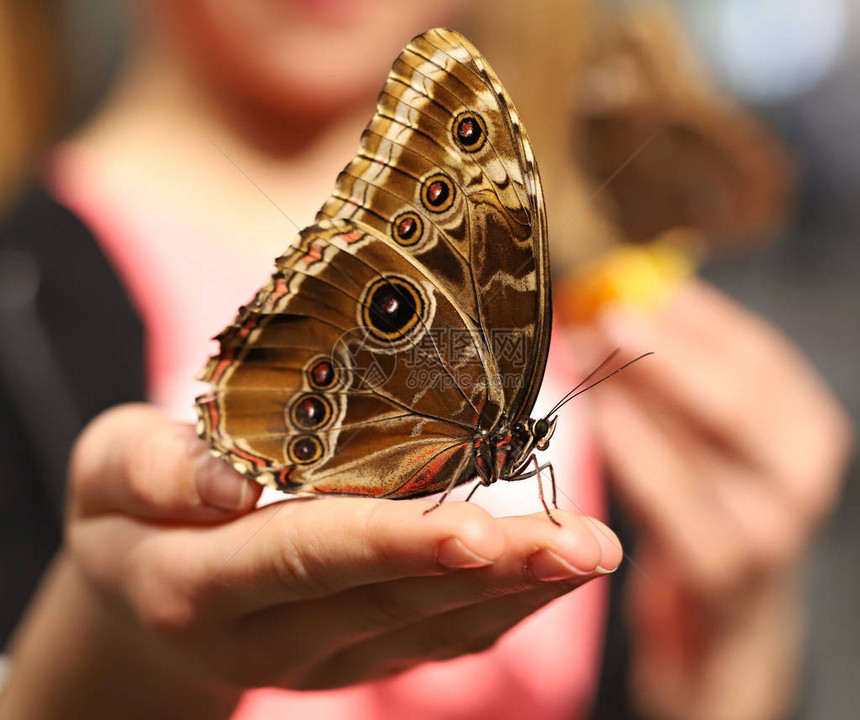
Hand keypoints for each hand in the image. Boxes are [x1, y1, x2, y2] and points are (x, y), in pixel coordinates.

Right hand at [2, 404, 620, 718]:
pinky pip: (442, 640)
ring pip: (432, 628)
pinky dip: (506, 607)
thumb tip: (230, 478)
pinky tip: (557, 572)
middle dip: (494, 570)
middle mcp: (274, 636)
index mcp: (205, 585)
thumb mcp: (106, 473)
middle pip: (393, 598)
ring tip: (593, 551)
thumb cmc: (132, 517)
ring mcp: (327, 655)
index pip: (308, 558)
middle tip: (584, 543)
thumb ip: (154, 469)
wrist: (145, 598)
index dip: (391, 544)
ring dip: (519, 591)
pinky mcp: (364, 654)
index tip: (477, 530)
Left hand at [572, 280, 852, 719]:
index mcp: (806, 429)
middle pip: (736, 397)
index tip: (642, 284)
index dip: (698, 318)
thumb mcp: (710, 440)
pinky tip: (597, 417)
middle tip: (605, 312)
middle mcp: (801, 475)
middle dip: (665, 350)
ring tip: (586, 354)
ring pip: (698, 444)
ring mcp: (766, 528)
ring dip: (635, 392)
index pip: (759, 357)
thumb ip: (683, 382)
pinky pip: (667, 497)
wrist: (724, 624)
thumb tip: (628, 301)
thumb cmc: (709, 509)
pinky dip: (630, 450)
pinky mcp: (718, 570)